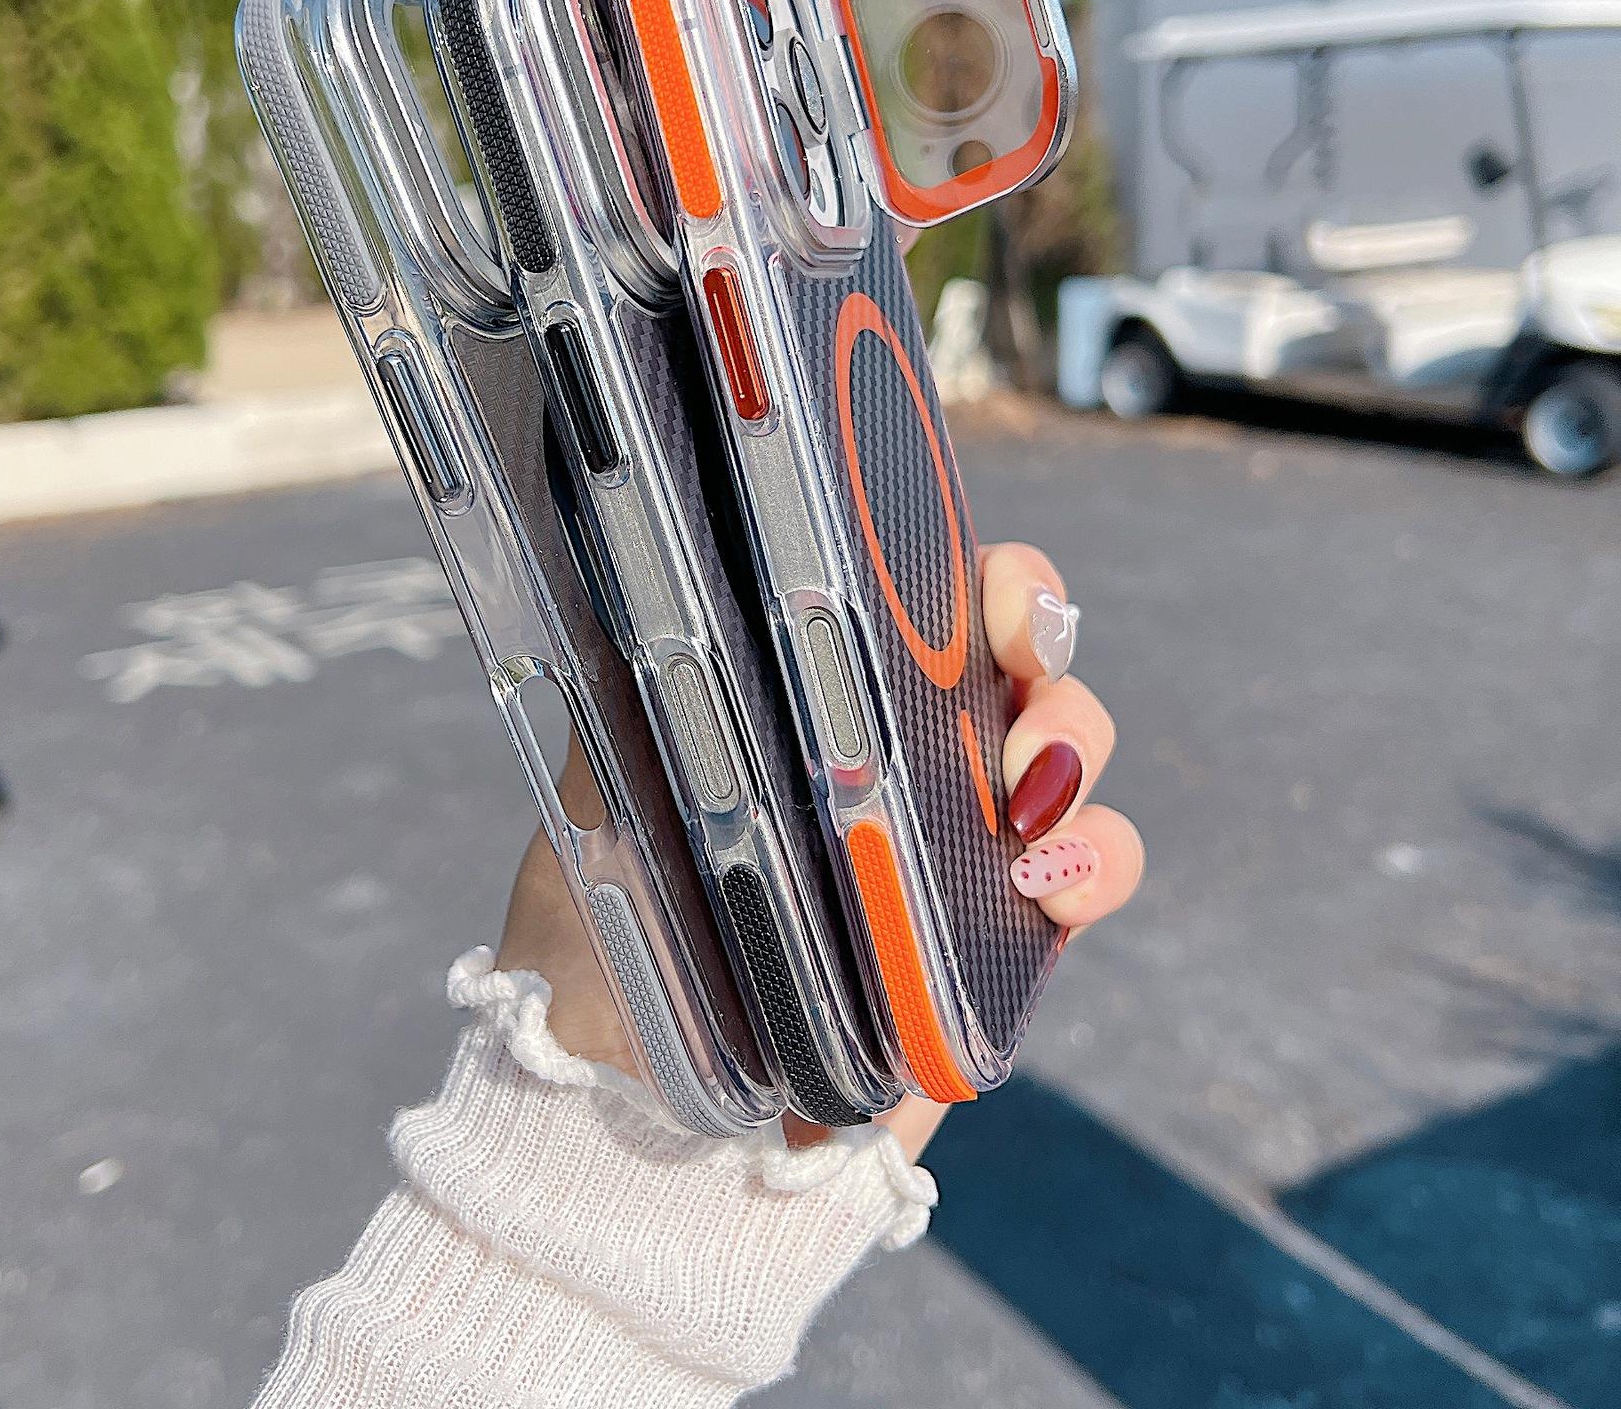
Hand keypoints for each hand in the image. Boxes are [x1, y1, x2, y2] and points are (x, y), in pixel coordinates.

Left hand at [496, 542, 1142, 1156]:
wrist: (637, 1122)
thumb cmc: (600, 947)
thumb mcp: (594, 799)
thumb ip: (627, 697)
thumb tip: (636, 586)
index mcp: (813, 704)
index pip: (914, 602)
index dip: (971, 574)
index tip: (984, 589)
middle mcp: (896, 758)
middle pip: (1013, 656)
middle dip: (1042, 639)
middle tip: (1022, 662)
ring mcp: (954, 847)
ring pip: (1067, 756)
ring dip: (1076, 748)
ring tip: (1032, 799)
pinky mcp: (996, 944)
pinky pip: (1088, 876)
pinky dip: (1102, 861)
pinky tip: (1057, 881)